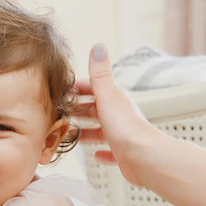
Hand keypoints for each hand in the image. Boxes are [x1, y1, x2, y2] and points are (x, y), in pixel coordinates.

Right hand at [74, 43, 163, 186]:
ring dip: (88, 131)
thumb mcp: (108, 96)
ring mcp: (122, 136)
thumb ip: (100, 74)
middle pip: (96, 110)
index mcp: (115, 100)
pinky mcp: (123, 155)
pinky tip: (96, 154)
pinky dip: (103, 152)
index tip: (62, 92)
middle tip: (60, 113)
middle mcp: (119, 116)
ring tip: (71, 133)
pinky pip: (111, 152)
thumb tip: (98, 47)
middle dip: (79, 110)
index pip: (94, 89)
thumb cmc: (126, 128)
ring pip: (101, 131)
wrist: (145, 158)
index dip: (78, 88)